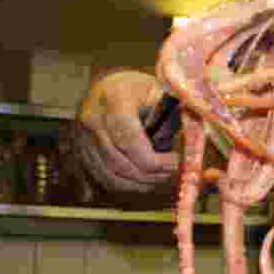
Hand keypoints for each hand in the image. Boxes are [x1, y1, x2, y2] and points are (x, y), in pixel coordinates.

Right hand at [75, 70, 179, 193]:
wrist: (109, 87)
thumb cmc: (141, 90)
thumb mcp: (162, 92)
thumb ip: (177, 115)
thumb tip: (193, 145)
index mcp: (113, 100)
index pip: (130, 141)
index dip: (156, 160)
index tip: (177, 161)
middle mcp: (92, 120)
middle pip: (122, 163)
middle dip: (152, 175)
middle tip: (174, 172)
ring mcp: (82, 138)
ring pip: (112, 176)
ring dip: (141, 183)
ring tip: (163, 177)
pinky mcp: (81, 153)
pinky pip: (104, 179)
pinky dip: (128, 185)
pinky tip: (146, 180)